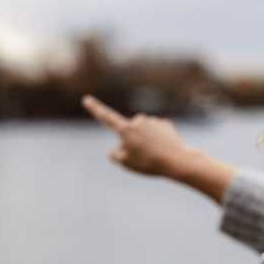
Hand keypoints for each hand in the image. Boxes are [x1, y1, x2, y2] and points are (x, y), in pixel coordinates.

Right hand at [81, 94, 236, 203]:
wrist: (177, 161)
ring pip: (145, 133)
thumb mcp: (126, 164)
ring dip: (147, 142)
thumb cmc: (149, 164)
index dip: (95, 109)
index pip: (106, 118)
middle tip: (142, 158)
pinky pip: (157, 133)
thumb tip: (117, 149)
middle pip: (129, 132)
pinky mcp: (165, 124)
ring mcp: (153, 121)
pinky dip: (159, 141)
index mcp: (126, 130)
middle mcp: (139, 121)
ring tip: (155, 155)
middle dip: (132, 142)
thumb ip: (115, 155)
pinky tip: (165, 150)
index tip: (86, 99)